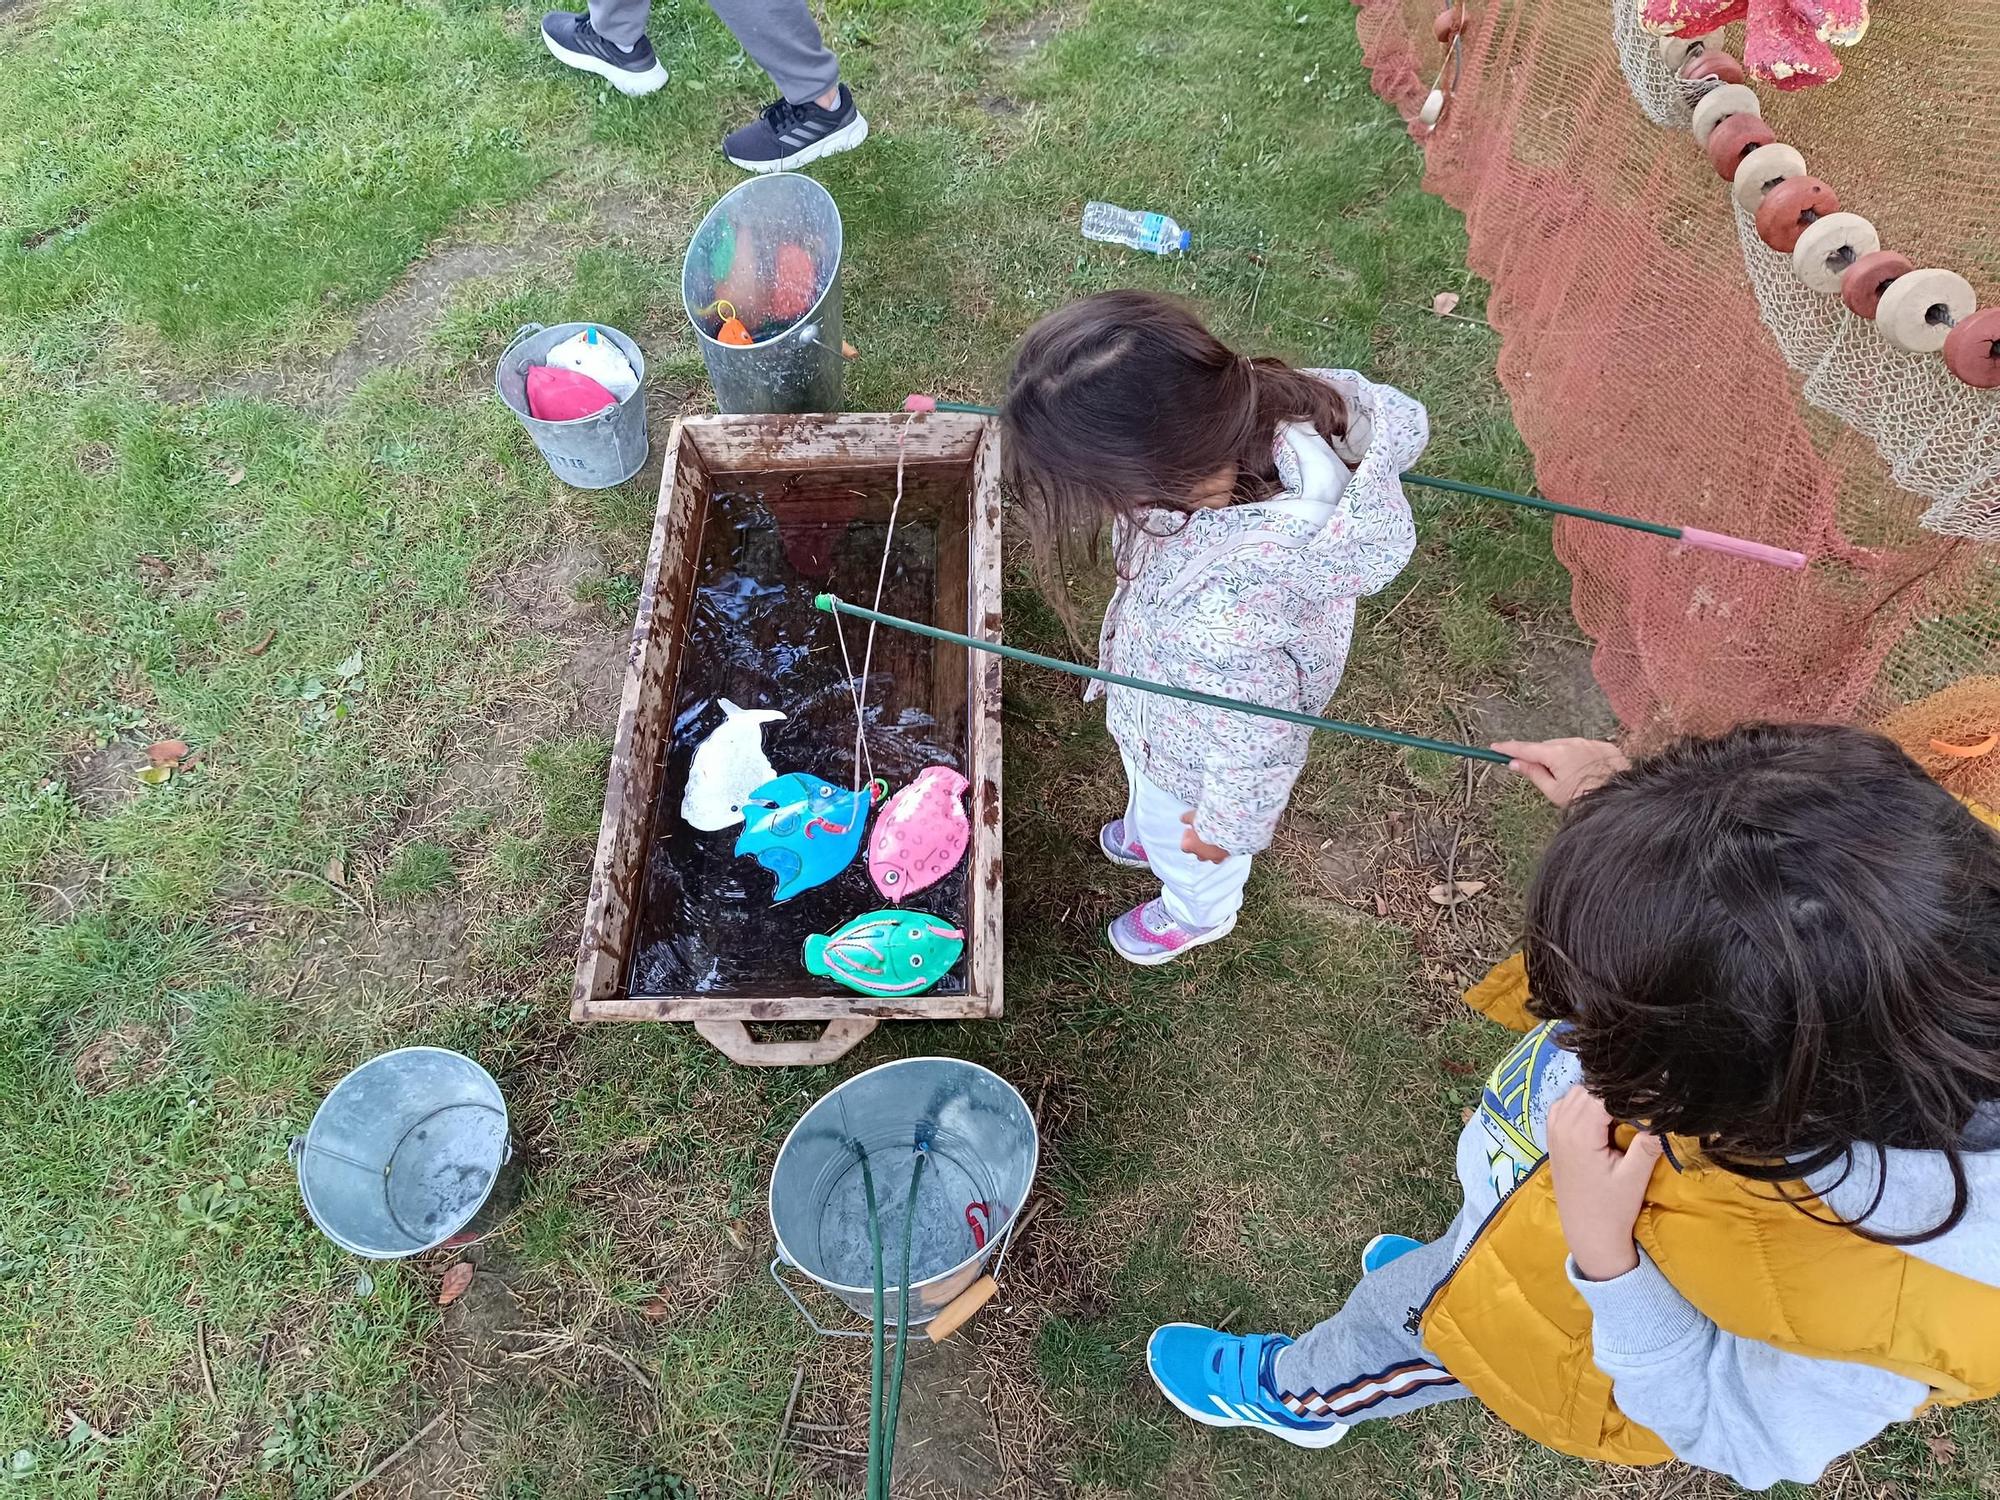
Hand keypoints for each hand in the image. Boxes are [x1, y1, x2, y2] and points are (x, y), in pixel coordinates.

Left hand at [1179, 810, 1231, 863]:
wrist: (1231, 823)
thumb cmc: (1212, 820)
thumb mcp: (1195, 815)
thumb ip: (1188, 818)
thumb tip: (1184, 818)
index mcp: (1191, 844)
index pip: (1184, 846)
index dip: (1188, 838)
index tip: (1191, 830)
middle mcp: (1202, 853)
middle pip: (1198, 853)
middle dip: (1199, 844)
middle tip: (1203, 833)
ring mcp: (1215, 856)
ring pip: (1210, 856)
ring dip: (1210, 849)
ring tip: (1214, 837)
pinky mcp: (1227, 855)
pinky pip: (1222, 856)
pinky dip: (1222, 850)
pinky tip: (1224, 841)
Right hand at [1492, 738, 1630, 807]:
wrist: (1619, 797)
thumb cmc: (1583, 797)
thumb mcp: (1553, 791)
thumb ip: (1533, 773)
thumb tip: (1515, 763)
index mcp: (1556, 753)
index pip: (1525, 749)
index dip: (1508, 748)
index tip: (1494, 747)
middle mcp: (1572, 742)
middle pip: (1547, 747)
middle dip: (1540, 757)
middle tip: (1541, 775)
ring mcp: (1590, 743)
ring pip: (1566, 747)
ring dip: (1561, 757)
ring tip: (1568, 778)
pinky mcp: (1605, 746)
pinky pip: (1585, 748)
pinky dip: (1580, 757)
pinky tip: (1586, 773)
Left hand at [1546, 1086, 1662, 1281]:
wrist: (1587, 1232)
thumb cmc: (1612, 1208)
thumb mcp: (1635, 1177)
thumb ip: (1647, 1144)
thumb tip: (1664, 1114)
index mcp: (1580, 1134)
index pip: (1603, 1093)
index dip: (1629, 1092)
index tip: (1652, 1097)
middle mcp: (1561, 1127)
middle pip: (1589, 1089)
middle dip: (1615, 1093)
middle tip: (1641, 1106)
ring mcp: (1553, 1130)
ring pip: (1576, 1093)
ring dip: (1599, 1097)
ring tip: (1623, 1114)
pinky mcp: (1553, 1136)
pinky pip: (1565, 1105)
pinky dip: (1583, 1104)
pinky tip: (1601, 1120)